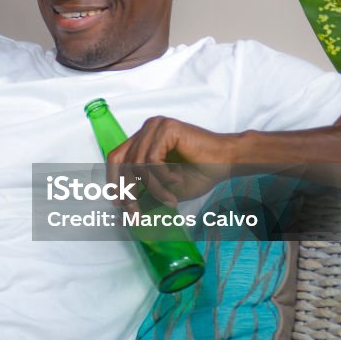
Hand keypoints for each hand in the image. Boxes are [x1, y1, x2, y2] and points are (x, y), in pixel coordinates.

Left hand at [106, 117, 241, 206]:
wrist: (227, 162)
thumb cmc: (200, 172)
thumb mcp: (164, 189)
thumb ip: (144, 195)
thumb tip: (124, 213)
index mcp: (142, 140)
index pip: (115, 158)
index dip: (113, 182)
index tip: (118, 204)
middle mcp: (146, 130)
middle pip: (123, 162)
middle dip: (128, 192)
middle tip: (136, 213)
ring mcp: (156, 126)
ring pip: (137, 164)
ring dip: (153, 188)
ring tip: (169, 199)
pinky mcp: (167, 128)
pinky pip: (152, 159)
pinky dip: (163, 176)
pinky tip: (177, 179)